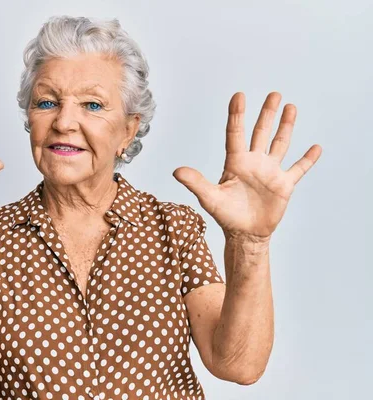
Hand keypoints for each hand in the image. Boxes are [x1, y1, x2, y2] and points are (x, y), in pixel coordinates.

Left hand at [173, 92, 321, 240]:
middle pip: (260, 132)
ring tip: (291, 107)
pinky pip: (298, 168)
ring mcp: (270, 172)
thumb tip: (176, 171)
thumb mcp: (209, 198)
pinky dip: (308, 159)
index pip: (235, 133)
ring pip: (279, 144)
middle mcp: (253, 162)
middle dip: (267, 113)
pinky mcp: (284, 185)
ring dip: (286, 126)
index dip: (237, 115)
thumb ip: (195, 182)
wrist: (244, 234)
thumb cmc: (225, 216)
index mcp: (235, 162)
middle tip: (274, 94)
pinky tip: (316, 147)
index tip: (239, 96)